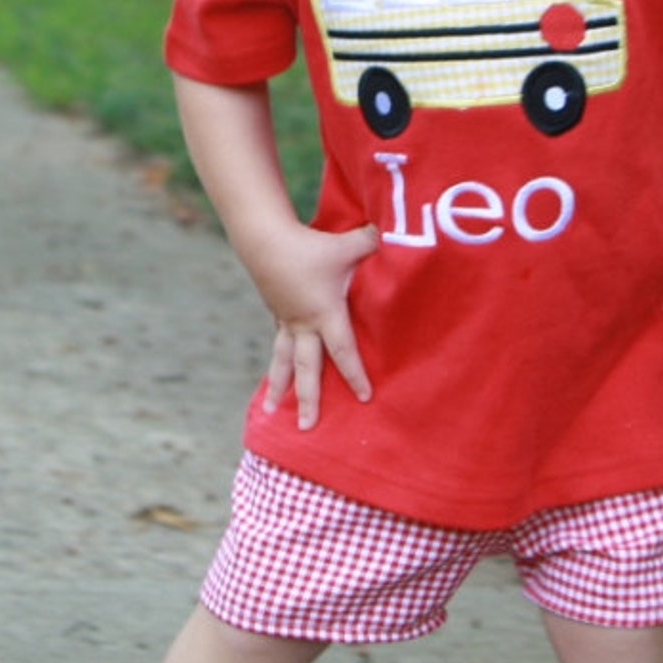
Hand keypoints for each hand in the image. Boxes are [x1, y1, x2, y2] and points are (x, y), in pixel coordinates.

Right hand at [251, 221, 379, 428]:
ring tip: (271, 412)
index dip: (355, 375)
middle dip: (307, 399)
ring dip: (279, 388)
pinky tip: (278, 376)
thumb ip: (374, 243)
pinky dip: (278, 363)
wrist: (264, 240)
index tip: (364, 398)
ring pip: (284, 361)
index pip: (343, 351)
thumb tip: (398, 235)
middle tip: (307, 428)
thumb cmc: (310, 245)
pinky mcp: (276, 313)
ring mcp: (286, 320)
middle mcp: (303, 324)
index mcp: (324, 314)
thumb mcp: (348, 245)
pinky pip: (279, 344)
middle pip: (307, 369)